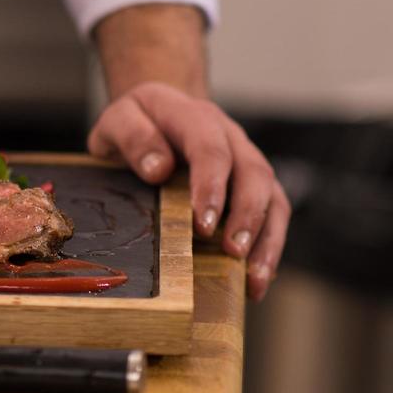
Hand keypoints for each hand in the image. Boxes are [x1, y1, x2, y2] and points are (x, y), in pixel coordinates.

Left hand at [88, 82, 289, 299]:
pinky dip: (269, 247)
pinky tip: (257, 281)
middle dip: (248, 217)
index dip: (211, 188)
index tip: (202, 225)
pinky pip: (274, 214)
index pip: (211, 150)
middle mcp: (230, 138)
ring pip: (273, 197)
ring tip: (254, 280)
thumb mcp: (119, 119)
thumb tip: (158, 169)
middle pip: (254, 174)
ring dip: (267, 239)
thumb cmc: (137, 120)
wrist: (159, 112)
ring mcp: (247, 161)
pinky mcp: (254, 185)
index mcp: (195, 118)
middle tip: (232, 252)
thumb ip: (133, 136)